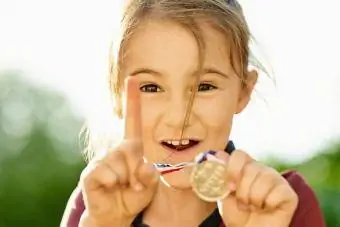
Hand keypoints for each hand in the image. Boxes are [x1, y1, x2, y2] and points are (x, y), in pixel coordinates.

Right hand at [79, 77, 158, 226]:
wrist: (116, 214)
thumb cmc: (134, 195)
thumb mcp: (150, 185)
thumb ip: (151, 175)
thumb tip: (142, 167)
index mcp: (131, 147)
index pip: (132, 120)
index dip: (132, 99)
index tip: (134, 78)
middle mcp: (115, 149)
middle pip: (131, 152)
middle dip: (137, 173)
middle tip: (134, 184)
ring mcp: (101, 160)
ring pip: (119, 166)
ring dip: (125, 181)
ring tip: (122, 188)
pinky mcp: (90, 173)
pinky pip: (105, 175)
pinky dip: (112, 185)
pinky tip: (109, 189)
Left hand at [218, 150, 297, 226]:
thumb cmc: (237, 214)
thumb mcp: (223, 193)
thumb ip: (220, 174)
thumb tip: (216, 154)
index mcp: (245, 167)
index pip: (239, 154)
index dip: (233, 169)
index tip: (230, 187)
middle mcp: (262, 169)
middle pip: (251, 167)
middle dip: (243, 191)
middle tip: (243, 203)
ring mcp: (277, 180)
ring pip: (265, 179)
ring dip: (254, 199)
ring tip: (254, 207)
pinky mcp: (289, 193)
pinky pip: (278, 192)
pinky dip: (269, 204)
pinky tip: (267, 209)